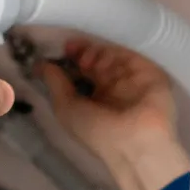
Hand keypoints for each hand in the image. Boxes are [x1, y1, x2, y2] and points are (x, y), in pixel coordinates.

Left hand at [39, 37, 189, 189]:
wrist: (134, 141)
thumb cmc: (96, 131)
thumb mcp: (66, 108)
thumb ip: (55, 84)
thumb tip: (40, 64)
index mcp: (95, 101)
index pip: (83, 75)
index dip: (71, 62)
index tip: (59, 52)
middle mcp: (114, 89)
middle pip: (97, 62)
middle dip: (82, 52)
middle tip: (71, 48)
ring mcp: (132, 80)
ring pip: (112, 57)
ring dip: (95, 53)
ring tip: (85, 61)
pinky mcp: (149, 72)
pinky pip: (130, 56)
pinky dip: (114, 53)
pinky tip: (100, 60)